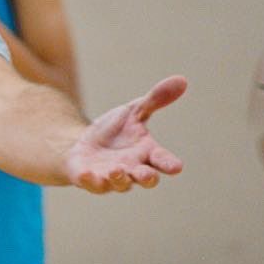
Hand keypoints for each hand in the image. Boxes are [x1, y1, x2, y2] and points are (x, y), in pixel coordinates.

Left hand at [65, 76, 186, 192]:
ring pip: (120, 184)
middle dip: (147, 178)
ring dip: (119, 179)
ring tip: (116, 170)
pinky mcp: (90, 180)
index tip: (176, 167)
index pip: (163, 160)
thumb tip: (182, 79)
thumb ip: (155, 100)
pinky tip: (87, 174)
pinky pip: (91, 184)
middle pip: (146, 179)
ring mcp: (111, 178)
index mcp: (147, 154)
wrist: (81, 145)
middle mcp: (132, 169)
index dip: (169, 164)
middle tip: (147, 175)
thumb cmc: (113, 131)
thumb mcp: (133, 112)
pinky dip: (91, 181)